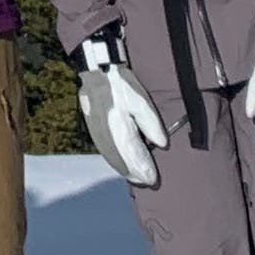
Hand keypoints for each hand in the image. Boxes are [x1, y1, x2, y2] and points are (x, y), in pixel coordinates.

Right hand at [77, 32, 166, 188]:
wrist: (97, 72)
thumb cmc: (122, 86)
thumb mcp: (142, 102)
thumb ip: (152, 125)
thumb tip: (162, 145)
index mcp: (120, 129)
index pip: (134, 156)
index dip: (144, 170)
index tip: (153, 180)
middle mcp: (107, 136)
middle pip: (121, 161)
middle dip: (134, 173)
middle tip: (147, 182)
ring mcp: (97, 133)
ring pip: (111, 158)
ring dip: (123, 169)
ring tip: (135, 177)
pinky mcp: (93, 129)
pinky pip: (104, 151)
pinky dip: (114, 161)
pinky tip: (120, 163)